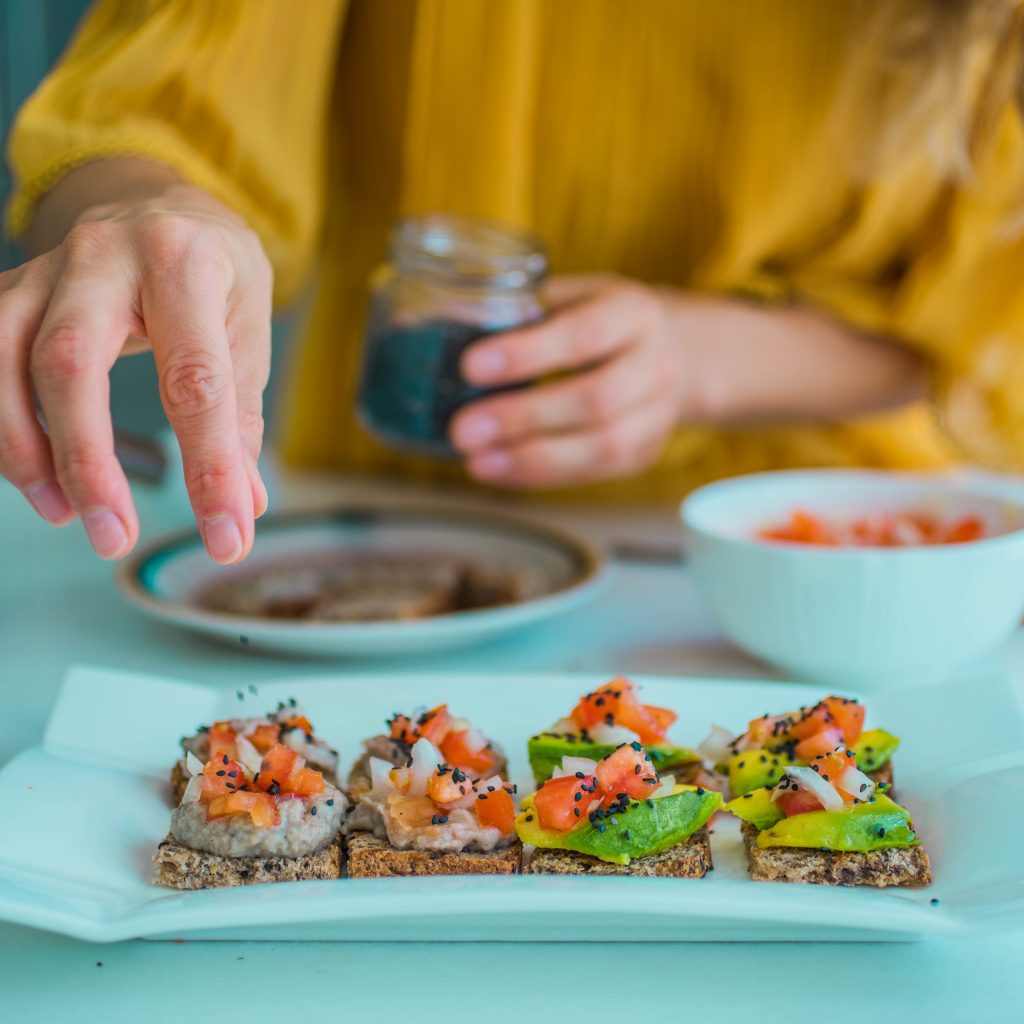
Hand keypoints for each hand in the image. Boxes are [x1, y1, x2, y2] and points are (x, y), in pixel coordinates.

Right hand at [0, 183, 271, 562]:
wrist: (165, 204)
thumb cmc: (216, 272)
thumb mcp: (247, 329)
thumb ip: (240, 418)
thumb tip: (245, 505)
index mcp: (184, 262)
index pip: (195, 380)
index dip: (211, 468)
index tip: (227, 536)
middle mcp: (104, 254)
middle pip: (69, 361)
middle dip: (86, 461)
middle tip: (114, 537)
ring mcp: (47, 268)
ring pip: (4, 356)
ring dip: (25, 449)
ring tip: (66, 512)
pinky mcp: (12, 287)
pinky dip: (1, 421)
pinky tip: (28, 469)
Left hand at [450, 275, 689, 487]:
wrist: (674, 353)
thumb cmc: (600, 320)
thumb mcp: (568, 296)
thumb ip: (512, 309)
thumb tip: (415, 322)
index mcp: (633, 310)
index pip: (584, 334)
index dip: (528, 353)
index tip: (471, 366)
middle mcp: (655, 363)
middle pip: (596, 399)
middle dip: (523, 418)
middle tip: (462, 429)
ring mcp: (657, 414)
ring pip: (603, 447)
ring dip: (533, 459)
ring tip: (476, 461)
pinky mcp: (646, 452)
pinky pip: (596, 473)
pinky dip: (542, 476)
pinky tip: (499, 471)